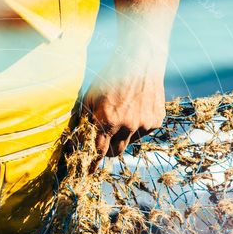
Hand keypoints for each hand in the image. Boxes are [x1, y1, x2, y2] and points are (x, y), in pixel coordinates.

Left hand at [82, 49, 166, 163]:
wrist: (140, 61)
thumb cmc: (110, 77)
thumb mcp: (90, 97)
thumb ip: (84, 120)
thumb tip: (76, 142)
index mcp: (108, 120)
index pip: (98, 151)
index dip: (93, 163)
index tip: (89, 172)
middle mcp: (127, 125)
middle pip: (115, 152)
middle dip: (108, 150)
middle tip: (105, 140)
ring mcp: (144, 124)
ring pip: (130, 142)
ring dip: (123, 135)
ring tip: (123, 113)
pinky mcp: (156, 121)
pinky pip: (143, 132)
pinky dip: (137, 126)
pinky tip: (136, 108)